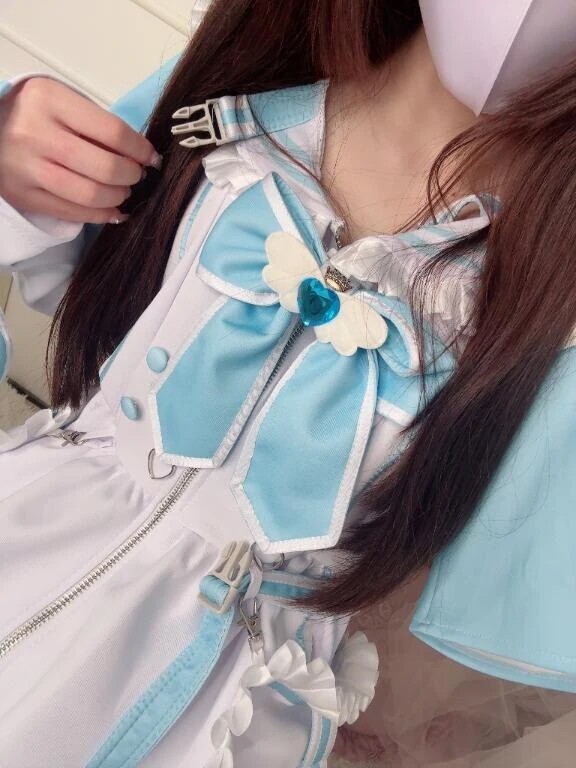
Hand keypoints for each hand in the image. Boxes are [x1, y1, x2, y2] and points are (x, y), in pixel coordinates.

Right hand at [0, 77, 161, 223]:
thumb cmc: (33, 113)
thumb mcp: (61, 101)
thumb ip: (96, 123)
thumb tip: (139, 154)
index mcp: (49, 100)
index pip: (113, 132)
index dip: (140, 149)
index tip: (151, 157)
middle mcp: (35, 134)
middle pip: (105, 168)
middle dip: (131, 176)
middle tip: (136, 175)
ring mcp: (27, 169)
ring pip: (91, 195)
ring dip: (118, 197)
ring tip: (122, 191)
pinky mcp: (24, 196)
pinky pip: (73, 213)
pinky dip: (100, 215)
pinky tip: (112, 209)